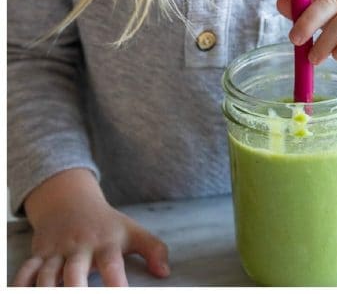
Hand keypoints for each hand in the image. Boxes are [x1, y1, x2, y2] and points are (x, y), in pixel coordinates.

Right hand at [13, 168, 168, 285]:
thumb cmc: (107, 224)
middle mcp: (80, 248)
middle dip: (76, 291)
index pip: (113, 265)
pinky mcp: (39, 255)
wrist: (71, 202)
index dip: (116, 283)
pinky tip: (22, 293)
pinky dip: (20, 284)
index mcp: (106, 243)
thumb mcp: (134, 232)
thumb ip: (154, 249)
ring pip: (47, 275)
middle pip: (75, 273)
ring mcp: (57, 252)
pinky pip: (25, 271)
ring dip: (47, 290)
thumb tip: (165, 273)